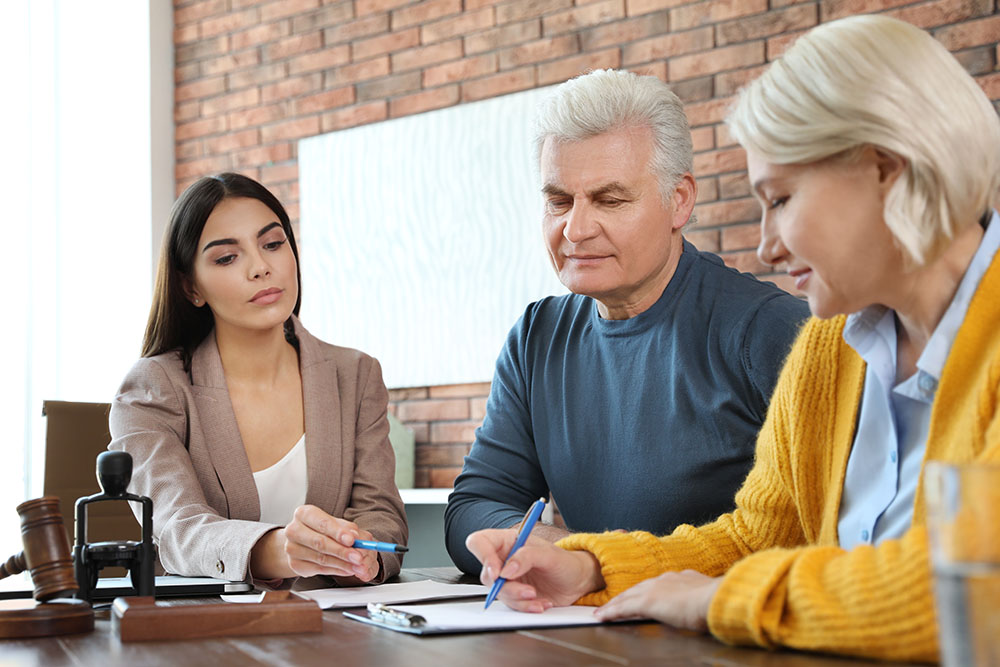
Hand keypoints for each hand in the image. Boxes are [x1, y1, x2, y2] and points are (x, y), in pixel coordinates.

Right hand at [282, 505, 379, 580]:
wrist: (302, 543)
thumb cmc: (322, 530)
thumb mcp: (336, 524)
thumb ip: (347, 529)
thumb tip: (356, 537)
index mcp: (304, 513)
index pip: (322, 523)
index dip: (338, 532)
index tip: (352, 540)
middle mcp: (293, 530)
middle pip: (320, 542)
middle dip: (342, 551)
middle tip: (359, 557)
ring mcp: (291, 548)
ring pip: (321, 558)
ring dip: (342, 563)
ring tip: (357, 565)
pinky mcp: (295, 565)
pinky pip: (319, 569)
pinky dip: (336, 570)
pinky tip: (347, 569)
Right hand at [465, 528, 604, 611]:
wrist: (578, 581)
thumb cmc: (565, 561)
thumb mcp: (549, 555)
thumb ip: (527, 556)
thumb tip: (507, 569)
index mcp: (508, 541)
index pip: (480, 542)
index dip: (483, 557)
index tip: (497, 574)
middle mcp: (504, 559)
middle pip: (488, 574)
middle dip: (507, 587)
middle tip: (528, 590)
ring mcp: (508, 578)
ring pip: (499, 592)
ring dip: (518, 598)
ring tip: (537, 596)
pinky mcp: (515, 594)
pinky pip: (511, 604)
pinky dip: (526, 607)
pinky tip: (541, 603)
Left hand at [594, 570, 721, 631]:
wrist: (715, 598)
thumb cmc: (718, 601)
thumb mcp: (709, 597)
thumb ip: (702, 599)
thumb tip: (705, 605)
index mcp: (681, 578)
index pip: (657, 585)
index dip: (646, 591)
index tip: (640, 595)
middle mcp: (665, 580)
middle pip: (638, 588)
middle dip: (625, 596)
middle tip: (612, 603)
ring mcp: (655, 589)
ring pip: (627, 596)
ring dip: (614, 604)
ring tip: (603, 611)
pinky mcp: (648, 602)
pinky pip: (624, 608)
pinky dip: (611, 612)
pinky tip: (602, 617)